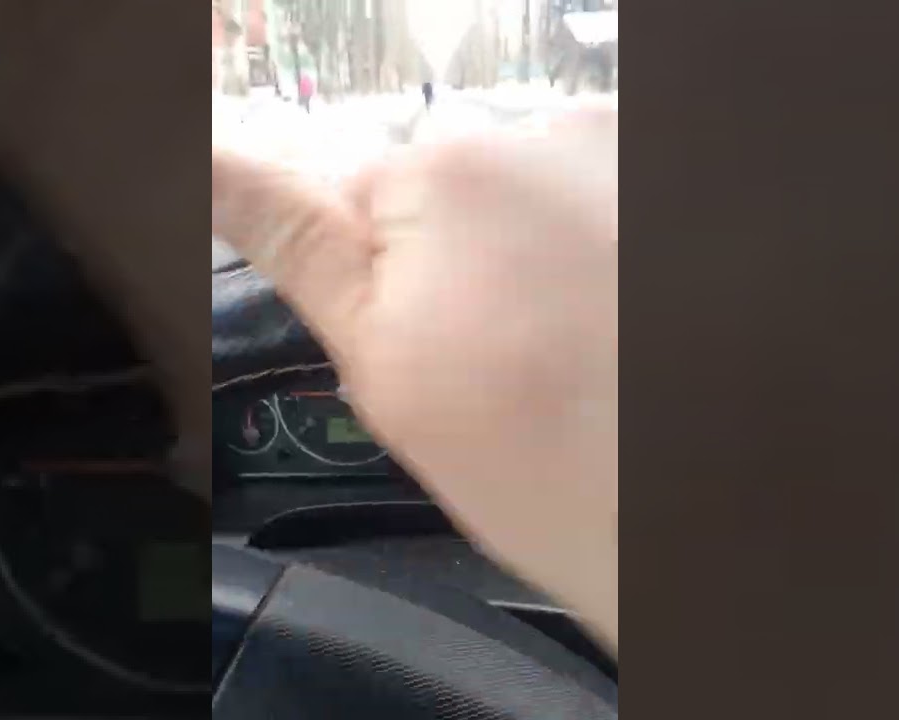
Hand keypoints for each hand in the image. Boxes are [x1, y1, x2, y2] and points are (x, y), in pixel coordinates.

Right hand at [214, 112, 619, 649]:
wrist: (696, 506)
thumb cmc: (536, 463)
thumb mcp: (386, 364)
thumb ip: (294, 241)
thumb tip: (202, 155)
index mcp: (444, 170)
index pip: (357, 195)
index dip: (382, 279)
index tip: (434, 340)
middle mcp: (544, 127)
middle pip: (455, 185)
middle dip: (459, 257)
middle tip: (503, 363)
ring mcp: (625, 150)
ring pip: (532, 193)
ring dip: (537, 251)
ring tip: (575, 350)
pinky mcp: (672, 182)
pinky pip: (600, 201)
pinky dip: (602, 250)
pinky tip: (618, 325)